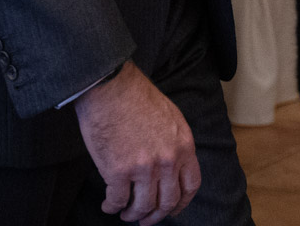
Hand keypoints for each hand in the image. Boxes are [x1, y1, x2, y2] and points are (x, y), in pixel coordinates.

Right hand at [75, 63, 199, 222]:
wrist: (111, 86)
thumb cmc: (137, 96)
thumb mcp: (171, 117)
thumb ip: (174, 143)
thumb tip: (171, 166)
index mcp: (183, 146)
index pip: (191, 185)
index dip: (182, 202)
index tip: (173, 210)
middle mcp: (167, 161)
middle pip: (167, 202)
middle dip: (156, 216)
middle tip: (145, 219)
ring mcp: (143, 168)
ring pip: (142, 206)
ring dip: (133, 214)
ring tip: (125, 213)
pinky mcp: (118, 172)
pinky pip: (117, 201)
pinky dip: (112, 206)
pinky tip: (108, 204)